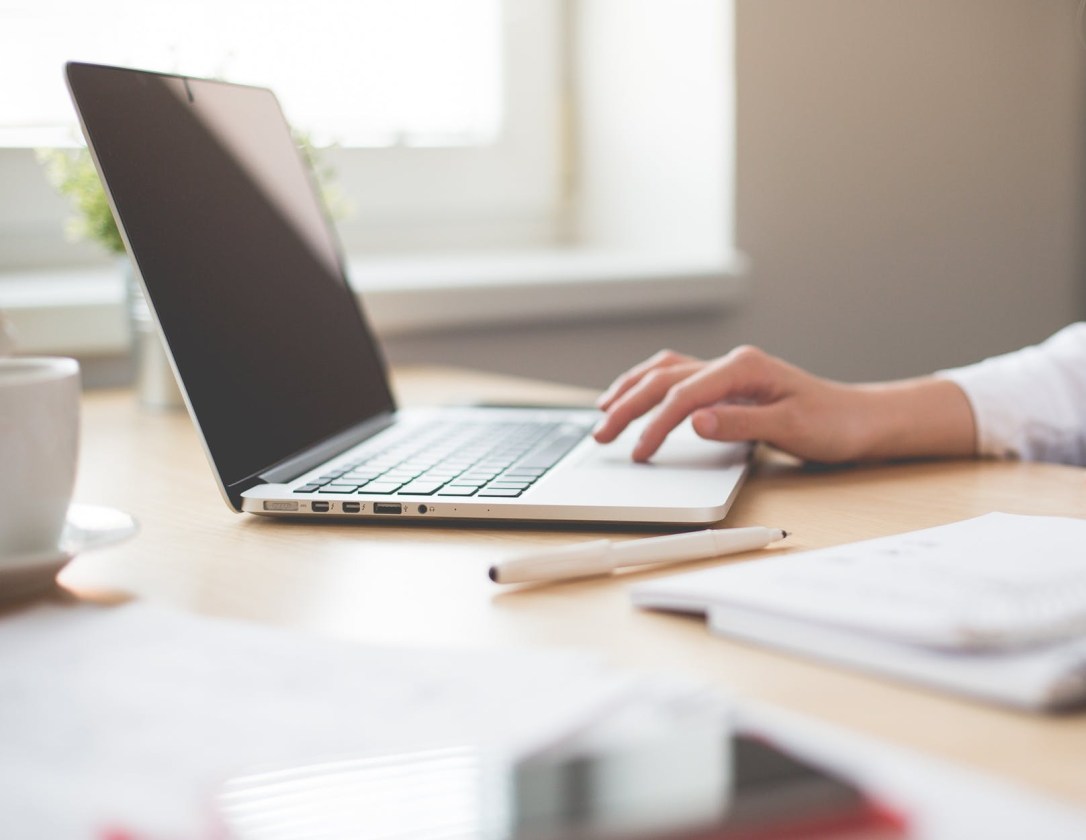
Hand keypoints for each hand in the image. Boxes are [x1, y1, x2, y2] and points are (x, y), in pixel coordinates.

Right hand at [593, 346, 976, 463]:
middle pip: (664, 379)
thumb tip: (693, 421)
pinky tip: (637, 398)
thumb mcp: (792, 429)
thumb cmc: (833, 424)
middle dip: (627, 405)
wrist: (861, 420)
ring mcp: (728, 372)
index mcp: (744, 368)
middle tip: (601, 435)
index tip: (638, 453)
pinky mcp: (729, 385)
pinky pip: (678, 377)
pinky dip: (650, 387)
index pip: (684, 395)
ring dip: (631, 389)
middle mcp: (732, 364)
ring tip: (603, 411)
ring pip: (665, 372)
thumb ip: (740, 424)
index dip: (655, 425)